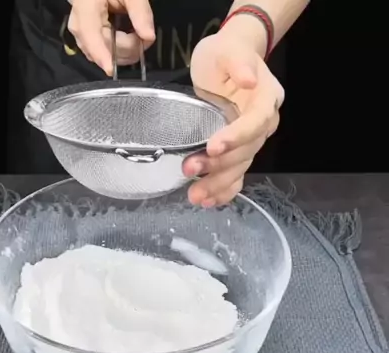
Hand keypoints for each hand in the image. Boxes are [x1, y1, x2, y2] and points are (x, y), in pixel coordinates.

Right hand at [68, 0, 155, 75]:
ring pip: (101, 55)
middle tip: (145, 38)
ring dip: (123, 52)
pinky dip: (118, 51)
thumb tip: (148, 36)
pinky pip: (102, 53)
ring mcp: (81, 34)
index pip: (90, 35)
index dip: (101, 55)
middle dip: (126, 49)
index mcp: (85, 6)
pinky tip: (127, 40)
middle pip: (101, 48)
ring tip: (137, 36)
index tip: (111, 70)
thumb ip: (140, 12)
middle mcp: (78, 23)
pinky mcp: (87, 41)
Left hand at [184, 26, 284, 206]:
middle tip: (188, 169)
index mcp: (266, 99)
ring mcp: (250, 141)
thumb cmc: (224, 54)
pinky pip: (236, 176)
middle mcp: (262, 124)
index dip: (236, 137)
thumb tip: (250, 81)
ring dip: (217, 184)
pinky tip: (208, 201)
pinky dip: (224, 191)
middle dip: (218, 164)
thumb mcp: (227, 49)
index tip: (212, 146)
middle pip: (246, 151)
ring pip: (239, 168)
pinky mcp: (237, 151)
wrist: (224, 64)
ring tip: (194, 196)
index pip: (255, 122)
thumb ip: (238, 62)